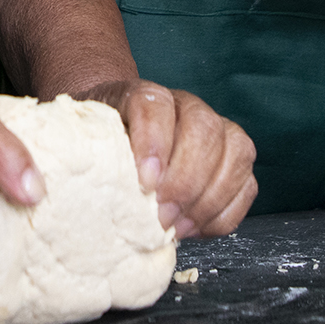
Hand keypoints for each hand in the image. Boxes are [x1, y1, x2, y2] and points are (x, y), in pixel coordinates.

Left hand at [81, 78, 255, 236]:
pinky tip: (194, 228)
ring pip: (235, 153)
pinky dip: (223, 213)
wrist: (120, 142)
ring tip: (176, 227)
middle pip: (204, 129)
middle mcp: (188, 107)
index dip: (154, 142)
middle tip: (161, 216)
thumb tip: (77, 187)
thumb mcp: (85, 143)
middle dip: (185, 179)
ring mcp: (218, 132)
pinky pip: (247, 186)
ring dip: (208, 199)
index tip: (144, 182)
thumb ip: (87, 155)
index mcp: (146, 95)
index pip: (155, 104)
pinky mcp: (235, 163)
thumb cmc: (102, 147)